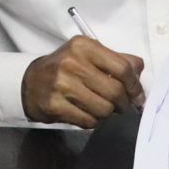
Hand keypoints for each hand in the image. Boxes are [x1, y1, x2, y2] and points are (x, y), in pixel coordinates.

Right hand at [21, 36, 144, 127]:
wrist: (29, 82)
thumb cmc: (64, 68)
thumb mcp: (88, 55)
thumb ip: (116, 59)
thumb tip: (139, 70)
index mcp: (83, 46)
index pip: (122, 67)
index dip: (135, 85)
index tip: (137, 96)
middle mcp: (71, 63)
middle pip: (115, 91)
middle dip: (123, 103)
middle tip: (121, 106)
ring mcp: (61, 85)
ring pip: (103, 109)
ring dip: (107, 113)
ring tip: (100, 109)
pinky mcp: (54, 105)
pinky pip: (88, 120)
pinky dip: (93, 121)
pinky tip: (87, 114)